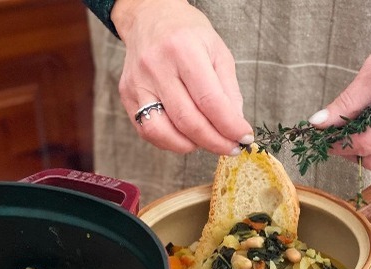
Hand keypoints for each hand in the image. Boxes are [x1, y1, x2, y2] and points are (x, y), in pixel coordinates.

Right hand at [111, 0, 253, 154]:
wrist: (149, 18)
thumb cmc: (188, 33)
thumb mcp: (218, 51)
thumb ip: (229, 90)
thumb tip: (235, 127)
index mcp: (184, 49)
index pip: (209, 100)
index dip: (229, 126)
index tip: (244, 138)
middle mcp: (156, 67)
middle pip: (187, 120)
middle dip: (214, 142)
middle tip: (231, 148)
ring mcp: (138, 83)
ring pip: (162, 132)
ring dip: (191, 146)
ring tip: (207, 141)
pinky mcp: (127, 95)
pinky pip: (147, 130)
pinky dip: (170, 141)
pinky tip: (186, 137)